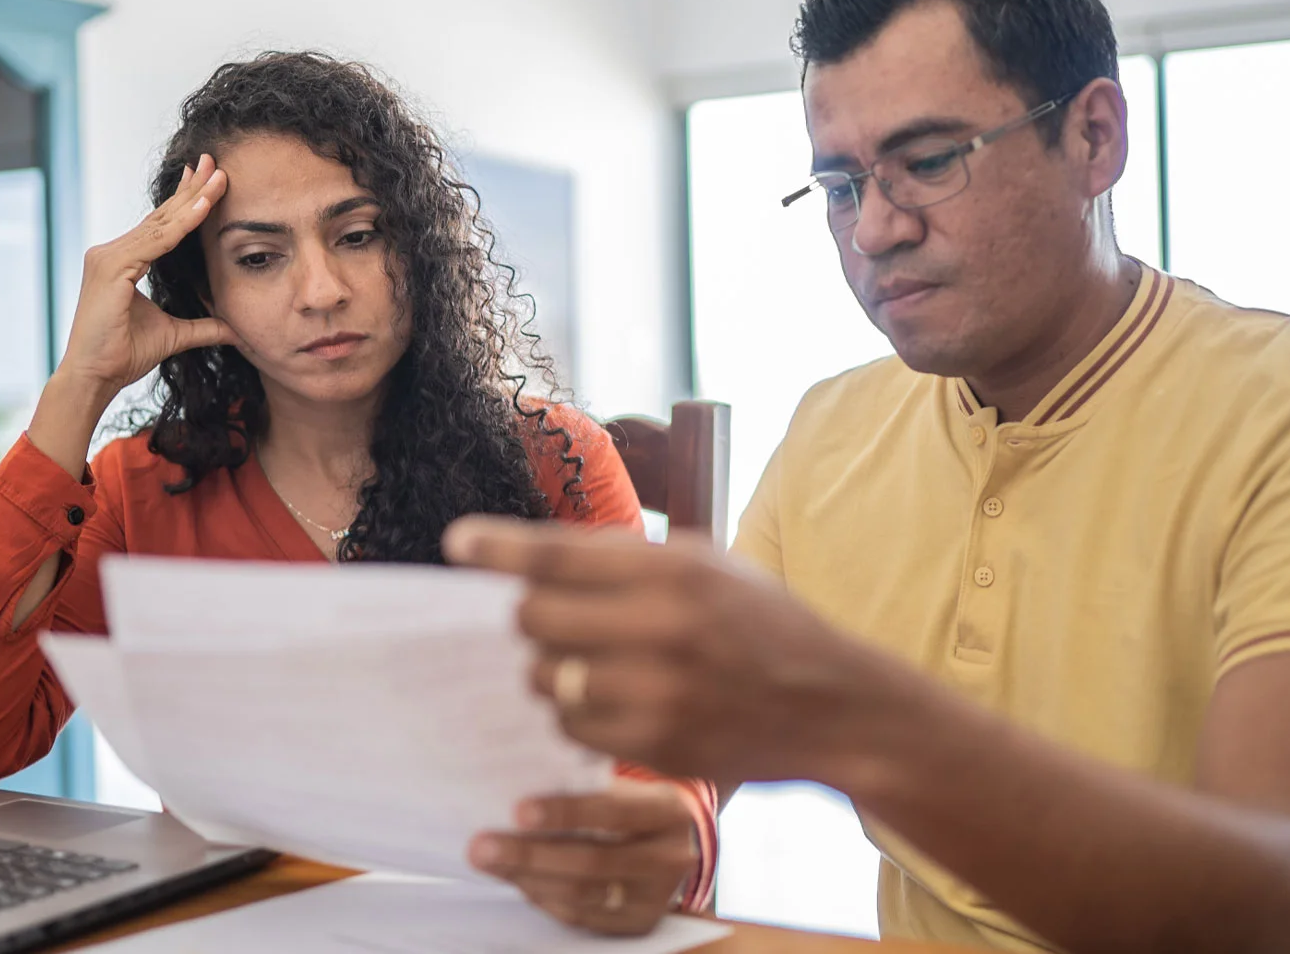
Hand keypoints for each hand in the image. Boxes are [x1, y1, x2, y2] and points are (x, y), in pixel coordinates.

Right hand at [56, 156, 241, 402]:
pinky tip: (203, 207)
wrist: (95, 377)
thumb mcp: (175, 335)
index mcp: (122, 261)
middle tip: (216, 162)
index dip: (185, 201)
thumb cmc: (124, 355)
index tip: (208, 179)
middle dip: (191, 188)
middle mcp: (111, 252)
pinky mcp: (111, 268)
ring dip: (193, 199)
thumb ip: (204, 327)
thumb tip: (235, 329)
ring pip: (160, 224)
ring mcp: (108, 257)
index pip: (160, 225)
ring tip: (220, 177)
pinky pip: (155, 241)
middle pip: (160, 216)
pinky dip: (181, 224)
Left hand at [443, 517, 909, 785]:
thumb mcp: (708, 565)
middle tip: (549, 618)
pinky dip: (577, 714)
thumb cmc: (761, 623)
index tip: (457, 544)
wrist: (833, 705)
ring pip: (546, 678)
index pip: (559, 555)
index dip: (498, 548)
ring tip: (592, 662)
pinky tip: (612, 700)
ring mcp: (659, 692)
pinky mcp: (656, 745)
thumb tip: (532, 557)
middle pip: (534, 619)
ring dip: (551, 669)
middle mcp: (663, 627)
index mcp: (675, 569)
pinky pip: (571, 727)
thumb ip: (627, 559)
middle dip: (530, 617)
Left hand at [469, 781, 698, 935]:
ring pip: (582, 894)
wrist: (673, 846)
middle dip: (531, 854)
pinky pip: (580, 917)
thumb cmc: (632, 805)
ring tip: (487, 861)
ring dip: (527, 878)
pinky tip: (516, 879)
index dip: (566, 812)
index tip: (518, 810)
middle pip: (593, 861)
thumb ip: (584, 780)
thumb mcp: (625, 785)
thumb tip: (520, 770)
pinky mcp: (637, 924)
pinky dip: (543, 897)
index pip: (614, 812)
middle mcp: (669, 858)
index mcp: (666, 811)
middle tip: (483, 845)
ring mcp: (656, 898)